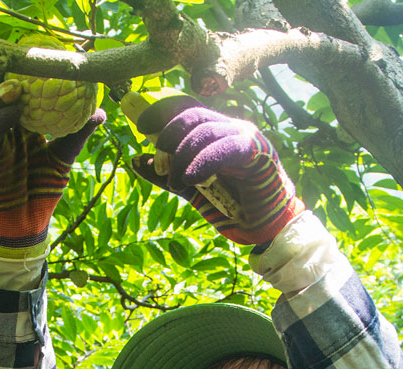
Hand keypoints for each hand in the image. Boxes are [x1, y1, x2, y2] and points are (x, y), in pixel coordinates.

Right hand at [0, 64, 105, 247]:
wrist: (29, 224)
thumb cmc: (43, 190)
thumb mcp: (64, 157)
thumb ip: (78, 133)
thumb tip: (100, 111)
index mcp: (17, 124)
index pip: (12, 90)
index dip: (16, 71)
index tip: (31, 53)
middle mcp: (0, 130)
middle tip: (12, 57)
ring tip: (15, 85)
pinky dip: (0, 120)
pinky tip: (15, 111)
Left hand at [128, 96, 303, 245]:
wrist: (264, 225)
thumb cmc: (231, 206)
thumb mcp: (191, 189)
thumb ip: (167, 175)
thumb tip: (137, 161)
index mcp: (216, 132)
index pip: (188, 109)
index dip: (163, 112)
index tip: (142, 126)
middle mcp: (230, 128)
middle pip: (193, 116)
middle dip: (170, 134)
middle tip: (161, 162)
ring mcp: (245, 137)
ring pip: (205, 131)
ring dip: (183, 156)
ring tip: (176, 182)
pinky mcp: (256, 152)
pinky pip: (224, 148)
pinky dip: (203, 162)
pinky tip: (190, 178)